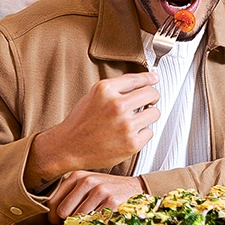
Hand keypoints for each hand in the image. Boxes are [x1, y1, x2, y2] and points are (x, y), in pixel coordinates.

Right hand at [24, 72, 159, 192]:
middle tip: (147, 102)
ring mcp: (125, 125)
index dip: (149, 78)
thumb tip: (145, 80)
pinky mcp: (131, 143)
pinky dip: (142, 133)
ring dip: (148, 116)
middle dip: (151, 97)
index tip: (155, 78)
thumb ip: (117, 88)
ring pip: (155, 113)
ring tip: (134, 120)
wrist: (69, 147)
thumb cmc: (81, 122)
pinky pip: (150, 132)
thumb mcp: (94, 95)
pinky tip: (128, 135)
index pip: (137, 79)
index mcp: (106, 90)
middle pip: (152, 94)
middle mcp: (117, 105)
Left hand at [47, 171, 143, 223]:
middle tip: (79, 220)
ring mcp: (100, 191)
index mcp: (77, 176)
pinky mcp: (111, 202)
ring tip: (94, 216)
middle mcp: (87, 181)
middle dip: (69, 220)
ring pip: (78, 219)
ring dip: (84, 223)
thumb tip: (52, 216)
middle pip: (63, 212)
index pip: (53, 202)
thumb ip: (70, 194)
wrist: (135, 187)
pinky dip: (96, 224)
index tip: (60, 221)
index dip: (54, 216)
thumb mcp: (88, 184)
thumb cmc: (107, 188)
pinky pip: (93, 221)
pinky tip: (103, 216)